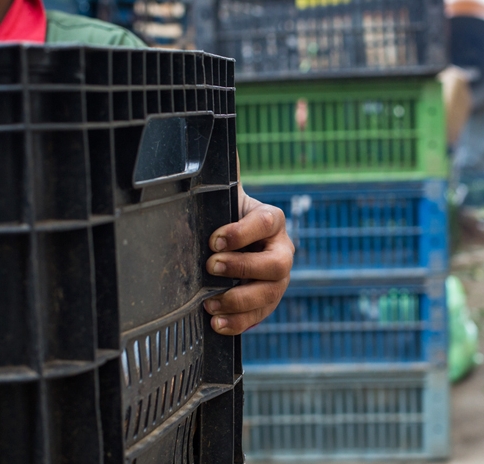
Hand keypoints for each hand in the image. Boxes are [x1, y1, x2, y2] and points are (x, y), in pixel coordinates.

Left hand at [203, 191, 293, 334]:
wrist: (233, 238)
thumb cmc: (227, 218)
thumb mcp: (224, 201)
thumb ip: (216, 188)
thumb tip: (201, 161)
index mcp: (273, 220)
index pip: (265, 223)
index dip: (241, 233)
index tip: (213, 241)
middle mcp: (282, 249)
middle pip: (276, 264)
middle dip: (242, 268)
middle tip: (211, 267)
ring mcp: (279, 278)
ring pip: (270, 294)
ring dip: (238, 301)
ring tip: (210, 303)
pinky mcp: (269, 300)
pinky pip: (259, 315)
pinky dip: (237, 322)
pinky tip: (217, 322)